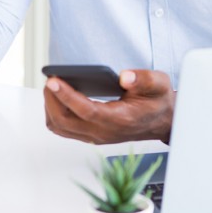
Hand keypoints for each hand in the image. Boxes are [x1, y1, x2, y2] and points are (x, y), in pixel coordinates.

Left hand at [43, 69, 174, 144]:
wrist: (162, 121)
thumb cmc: (157, 101)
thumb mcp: (159, 84)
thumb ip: (143, 79)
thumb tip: (124, 76)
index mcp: (120, 119)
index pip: (87, 110)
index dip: (67, 95)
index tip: (53, 80)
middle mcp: (104, 132)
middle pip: (65, 121)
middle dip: (52, 99)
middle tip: (49, 79)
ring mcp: (96, 136)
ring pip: (61, 127)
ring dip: (51, 107)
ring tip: (52, 87)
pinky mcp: (91, 136)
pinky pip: (64, 129)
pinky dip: (55, 113)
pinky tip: (58, 97)